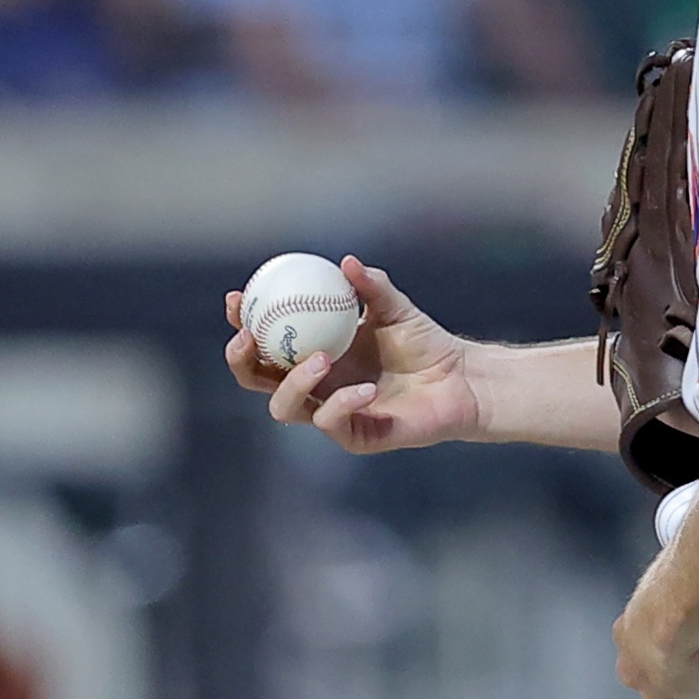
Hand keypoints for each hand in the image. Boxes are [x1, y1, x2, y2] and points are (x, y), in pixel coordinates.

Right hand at [223, 258, 480, 455]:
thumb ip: (371, 286)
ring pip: (284, 407)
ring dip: (292, 383)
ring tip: (319, 359)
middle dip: (241, 359)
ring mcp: (329, 412)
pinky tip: (364, 388)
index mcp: (311, 351)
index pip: (263, 340)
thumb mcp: (395, 307)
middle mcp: (313, 384)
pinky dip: (341, 403)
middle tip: (250, 336)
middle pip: (255, 379)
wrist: (459, 379)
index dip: (242, 322)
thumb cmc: (423, 342)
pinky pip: (332, 422)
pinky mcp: (353, 436)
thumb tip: (345, 262)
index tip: (239, 299)